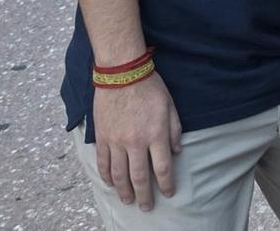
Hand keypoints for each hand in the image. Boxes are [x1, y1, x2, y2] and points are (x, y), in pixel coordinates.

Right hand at [92, 73, 182, 211]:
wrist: (121, 73)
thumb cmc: (150, 87)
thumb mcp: (170, 106)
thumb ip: (174, 130)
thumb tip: (176, 151)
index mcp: (156, 135)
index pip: (162, 168)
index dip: (166, 184)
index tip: (168, 193)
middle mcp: (136, 142)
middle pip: (139, 177)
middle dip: (144, 195)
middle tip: (146, 207)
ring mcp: (117, 141)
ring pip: (119, 174)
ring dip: (124, 190)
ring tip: (128, 200)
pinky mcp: (103, 137)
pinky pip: (103, 162)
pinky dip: (106, 175)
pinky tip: (110, 183)